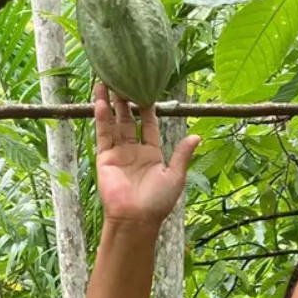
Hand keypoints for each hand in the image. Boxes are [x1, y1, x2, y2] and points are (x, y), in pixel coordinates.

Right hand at [93, 83, 200, 225]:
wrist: (136, 219)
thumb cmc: (158, 201)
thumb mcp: (176, 176)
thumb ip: (182, 154)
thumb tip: (198, 136)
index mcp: (153, 154)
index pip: (149, 125)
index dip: (148, 108)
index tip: (146, 88)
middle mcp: (134, 150)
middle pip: (129, 119)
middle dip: (126, 100)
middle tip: (124, 78)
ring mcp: (119, 153)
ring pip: (114, 122)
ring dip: (110, 103)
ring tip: (106, 81)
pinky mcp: (105, 157)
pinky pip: (103, 134)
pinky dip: (101, 117)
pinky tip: (100, 101)